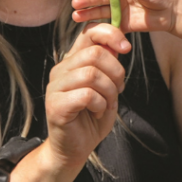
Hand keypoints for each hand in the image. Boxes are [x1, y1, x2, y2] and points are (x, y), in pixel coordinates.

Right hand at [42, 21, 129, 169]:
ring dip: (109, 91)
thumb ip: (110, 67)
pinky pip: (86, 95)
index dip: (111, 34)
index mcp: (73, 61)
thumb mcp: (107, 88)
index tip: (126, 48)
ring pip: (91, 74)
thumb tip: (120, 46)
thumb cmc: (92, 118)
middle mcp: (61, 70)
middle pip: (95, 53)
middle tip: (118, 90)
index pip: (89, 32)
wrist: (74, 149)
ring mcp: (55, 87)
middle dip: (117, 72)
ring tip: (107, 104)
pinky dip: (100, 104)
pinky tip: (98, 113)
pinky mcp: (55, 105)